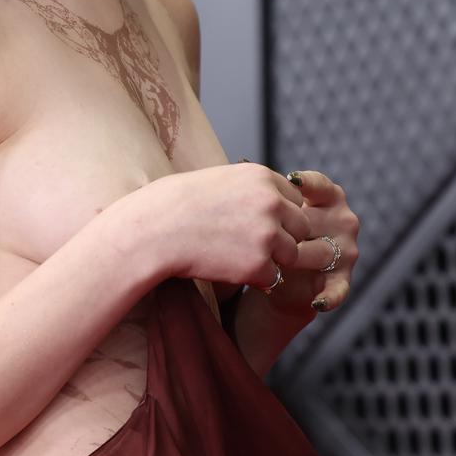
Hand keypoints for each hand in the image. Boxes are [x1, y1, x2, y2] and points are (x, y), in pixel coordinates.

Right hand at [123, 160, 322, 295]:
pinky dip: (255, 278)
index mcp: (262, 177)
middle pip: (301, 227)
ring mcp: (267, 234)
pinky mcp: (258, 264)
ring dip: (271, 259)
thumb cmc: (177, 205)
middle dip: (282, 237)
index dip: (279, 214)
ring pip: (291, 254)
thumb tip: (273, 202)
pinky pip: (273, 277)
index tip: (256, 222)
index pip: (295, 199)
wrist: (154, 230)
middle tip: (251, 244)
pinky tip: (230, 269)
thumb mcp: (220, 180)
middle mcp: (272, 203)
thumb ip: (252, 189)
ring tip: (238, 256)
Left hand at [254, 167, 357, 327]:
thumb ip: (268, 193)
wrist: (281, 275)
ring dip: (300, 260)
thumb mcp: (274, 210)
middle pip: (316, 222)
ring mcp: (347, 251)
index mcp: (330, 198)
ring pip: (323, 253)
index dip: (307, 183)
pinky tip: (316, 301)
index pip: (321, 185)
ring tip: (279, 264)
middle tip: (267, 233)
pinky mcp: (342, 280)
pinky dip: (330, 297)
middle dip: (290, 230)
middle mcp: (344, 221)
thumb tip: (242, 162)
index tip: (290, 180)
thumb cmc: (274, 233)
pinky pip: (339, 290)